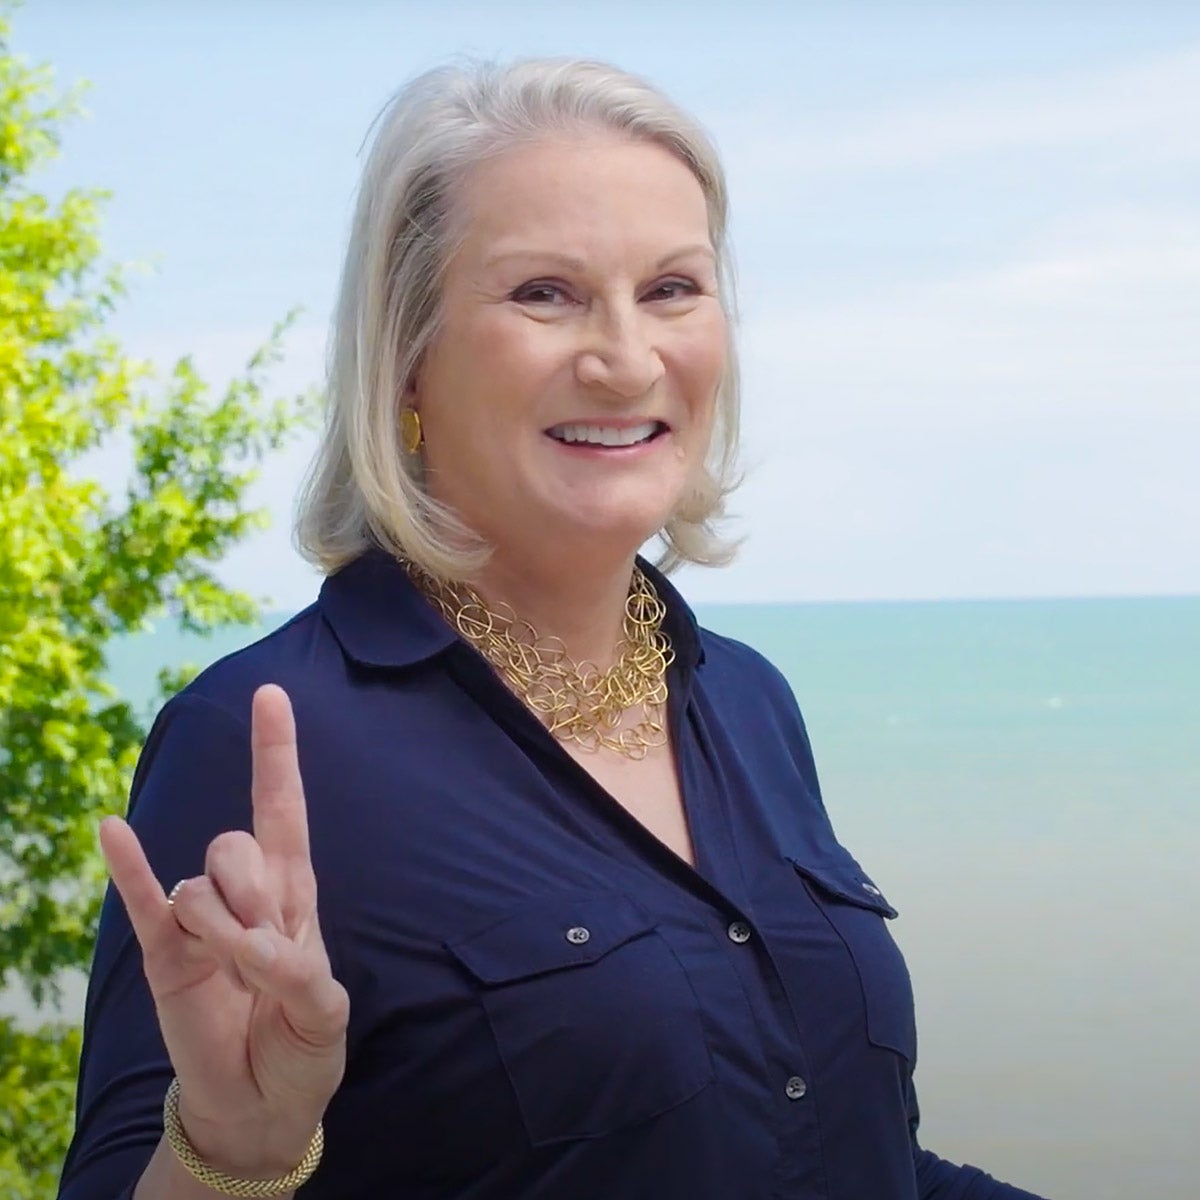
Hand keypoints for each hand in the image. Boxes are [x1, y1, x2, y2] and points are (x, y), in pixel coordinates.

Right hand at [101, 684, 348, 1176]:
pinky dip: (127, 867)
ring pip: (198, 883)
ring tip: (233, 967)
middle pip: (238, 845)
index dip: (277, 755)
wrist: (258, 1106)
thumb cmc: (302, 1051)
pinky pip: (143, 901)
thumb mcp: (325, 1016)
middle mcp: (246, 896)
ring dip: (218, 922)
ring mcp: (201, 921)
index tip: (272, 696)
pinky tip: (110, 828)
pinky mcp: (165, 954)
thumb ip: (299, 975)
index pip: (284, 810)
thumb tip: (252, 944)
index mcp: (293, 896)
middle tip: (265, 950)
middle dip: (253, 892)